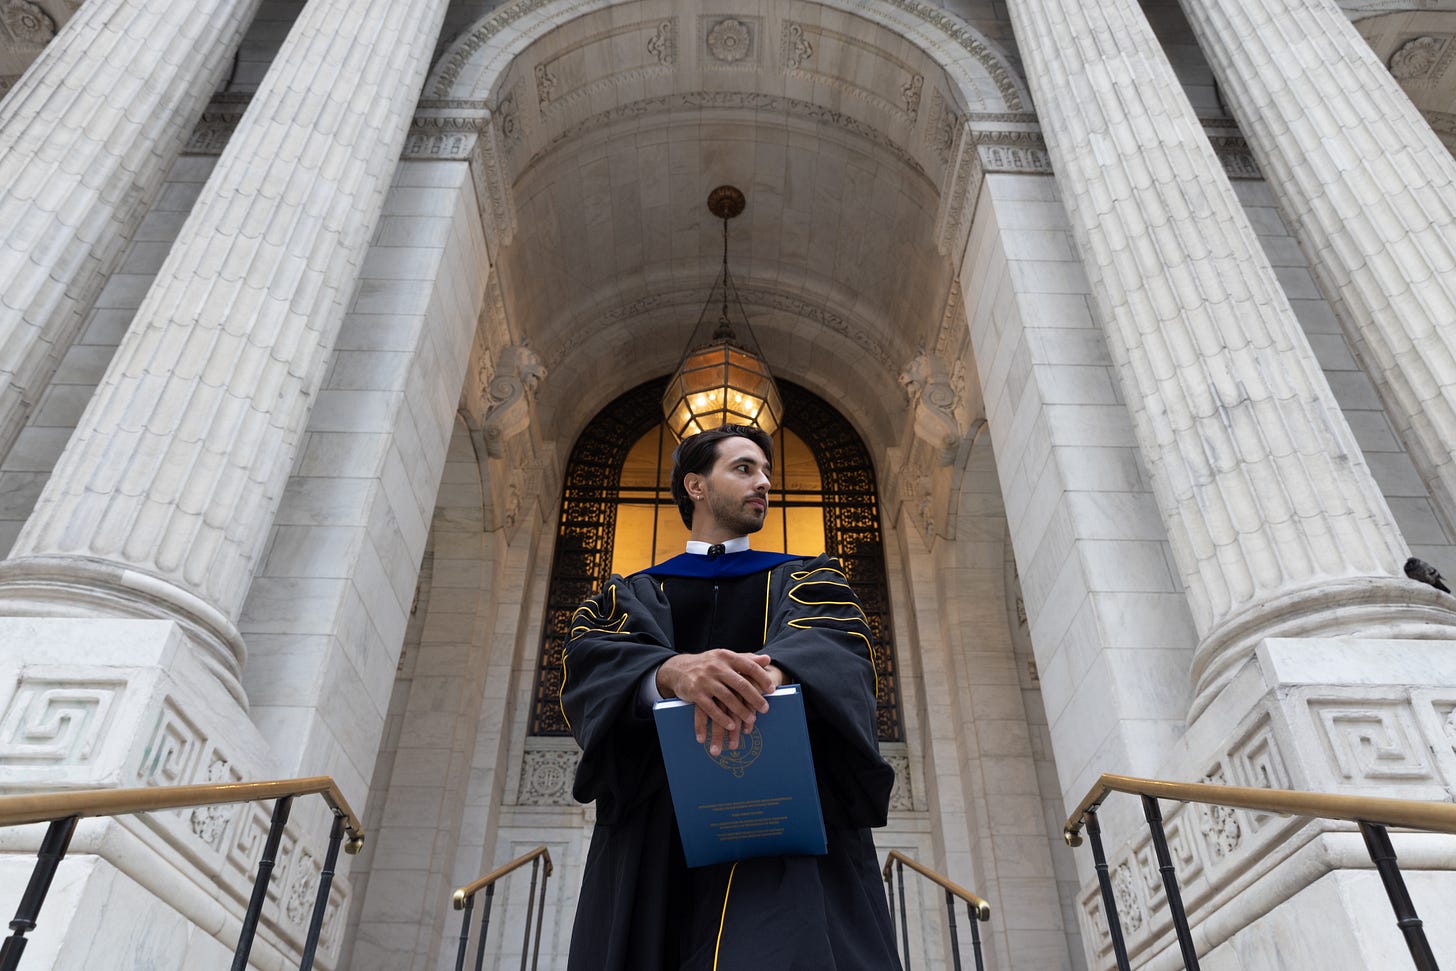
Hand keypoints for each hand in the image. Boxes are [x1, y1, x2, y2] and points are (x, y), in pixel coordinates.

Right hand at [658, 651, 776, 755]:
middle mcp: (716, 667)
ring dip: (741, 711)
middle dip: (755, 698)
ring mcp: (705, 680)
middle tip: (765, 709)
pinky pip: (711, 708)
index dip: (762, 678)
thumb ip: (746, 659)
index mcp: (726, 657)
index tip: (772, 689)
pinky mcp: (695, 693)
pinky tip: (731, 725)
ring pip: (727, 698)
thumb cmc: (707, 664)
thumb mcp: (725, 658)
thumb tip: (767, 659)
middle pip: (740, 684)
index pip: (749, 666)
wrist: (677, 668)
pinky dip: (722, 718)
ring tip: (751, 720)